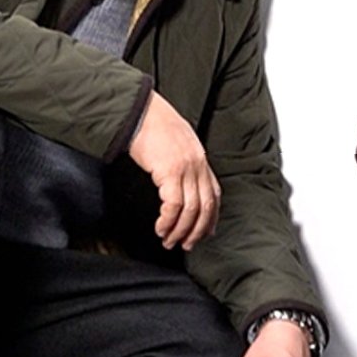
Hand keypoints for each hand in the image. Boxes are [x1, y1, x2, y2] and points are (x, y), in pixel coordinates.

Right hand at [127, 90, 219, 249]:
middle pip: (205, 207)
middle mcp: (198, 165)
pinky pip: (173, 206)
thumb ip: (184, 163)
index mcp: (201, 160)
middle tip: (186, 245)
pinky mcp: (170, 172)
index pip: (214, 195)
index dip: (211, 217)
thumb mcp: (178, 144)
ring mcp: (186, 168)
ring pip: (190, 210)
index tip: (205, 232)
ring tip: (168, 240)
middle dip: (196, 230)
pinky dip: (167, 221)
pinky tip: (160, 227)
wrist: (142, 111)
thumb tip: (180, 184)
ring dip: (179, 231)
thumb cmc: (154, 125)